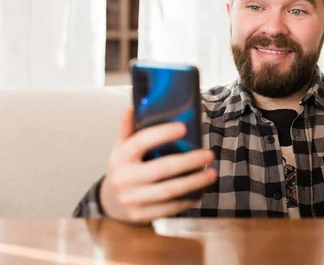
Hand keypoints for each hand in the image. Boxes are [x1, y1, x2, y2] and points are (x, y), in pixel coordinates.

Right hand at [100, 109, 216, 224]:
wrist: (111, 201)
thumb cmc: (125, 167)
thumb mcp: (121, 147)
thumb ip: (128, 129)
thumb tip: (131, 108)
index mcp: (120, 157)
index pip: (140, 142)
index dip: (162, 134)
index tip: (184, 127)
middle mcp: (123, 179)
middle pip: (160, 169)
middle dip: (188, 162)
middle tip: (209, 154)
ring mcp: (132, 199)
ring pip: (168, 191)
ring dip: (194, 183)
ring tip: (212, 173)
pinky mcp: (141, 215)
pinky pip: (169, 208)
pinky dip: (188, 199)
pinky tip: (201, 190)